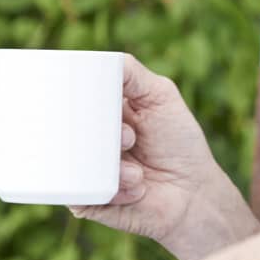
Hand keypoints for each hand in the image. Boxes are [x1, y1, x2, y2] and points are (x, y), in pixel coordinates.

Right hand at [69, 52, 255, 259]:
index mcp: (98, 116)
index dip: (73, 100)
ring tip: (137, 171)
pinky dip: (114, 189)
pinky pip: (79, 194)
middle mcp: (87, 142)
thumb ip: (133, 75)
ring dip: (110, 166)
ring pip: (71, 163)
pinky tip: (138, 189)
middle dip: (101, 134)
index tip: (90, 103)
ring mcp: (84, 172)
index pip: (70, 103)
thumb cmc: (180, 143)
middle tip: (129, 138)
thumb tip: (103, 58)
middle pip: (65, 130)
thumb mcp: (160, 96)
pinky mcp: (86, 201)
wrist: (194, 195)